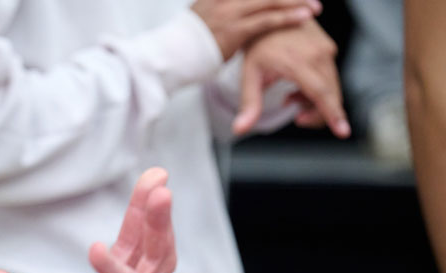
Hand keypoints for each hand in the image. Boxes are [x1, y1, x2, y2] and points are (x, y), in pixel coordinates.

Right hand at [191, 0, 319, 60]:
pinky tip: (304, 16)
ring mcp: (231, 11)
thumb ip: (218, 5)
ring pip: (271, 1)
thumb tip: (225, 6)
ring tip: (315, 6)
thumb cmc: (186, 39)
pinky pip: (268, 20)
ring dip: (296, 2)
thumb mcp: (201, 12)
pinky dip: (288, 17)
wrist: (171, 54)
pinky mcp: (236, 29)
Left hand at [234, 19, 349, 136]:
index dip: (331, 114)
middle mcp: (318, 54)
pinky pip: (330, 77)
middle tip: (297, 117)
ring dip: (314, 101)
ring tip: (291, 98)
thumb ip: (249, 103)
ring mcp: (326, 49)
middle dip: (316, 113)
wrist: (271, 13)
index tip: (343, 131)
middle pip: (329, 95)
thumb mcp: (249, 74)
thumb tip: (240, 129)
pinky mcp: (329, 48)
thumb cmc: (258, 43)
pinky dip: (317, 89)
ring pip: (331, 87)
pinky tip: (297, 88)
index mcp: (298, 61)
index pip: (320, 93)